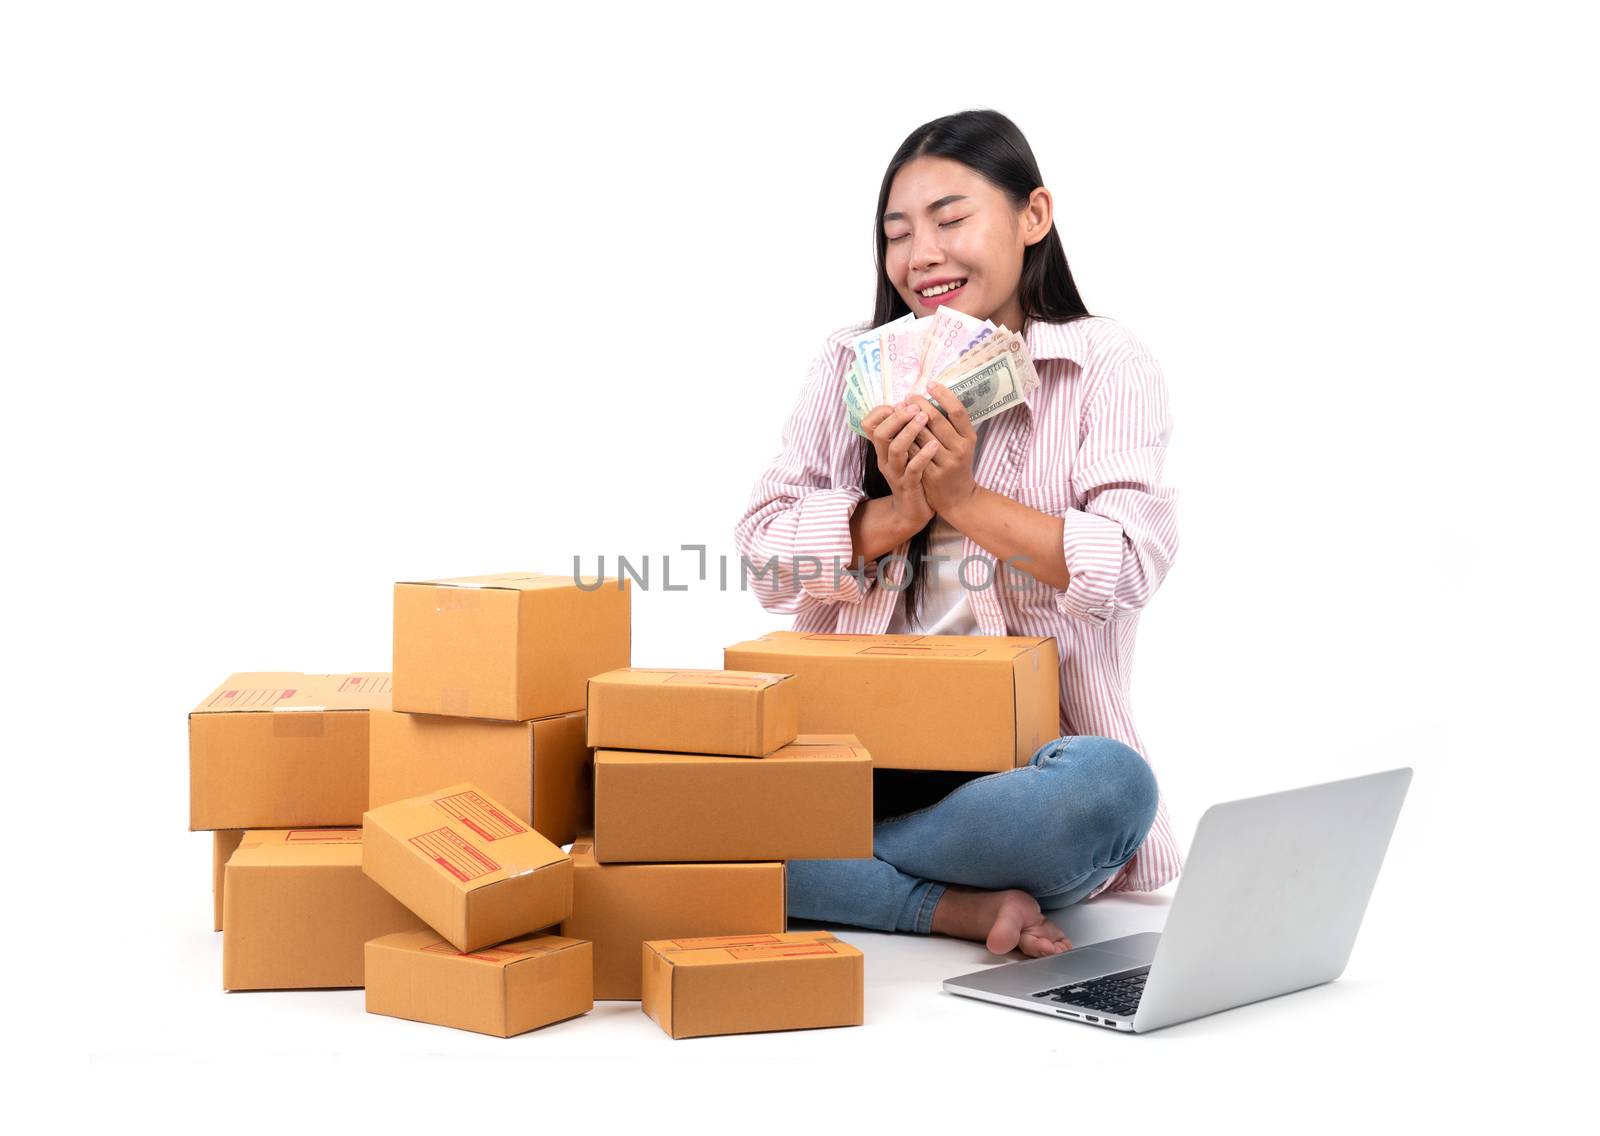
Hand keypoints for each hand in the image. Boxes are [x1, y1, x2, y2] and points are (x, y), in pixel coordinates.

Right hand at [861, 401, 936, 536]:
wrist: (912, 511)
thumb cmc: (912, 476)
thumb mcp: (904, 452)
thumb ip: (902, 433)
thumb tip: (911, 404)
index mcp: (883, 449)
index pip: (869, 424)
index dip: (882, 411)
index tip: (903, 403)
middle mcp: (885, 459)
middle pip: (881, 434)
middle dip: (898, 418)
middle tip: (916, 408)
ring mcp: (896, 473)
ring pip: (895, 449)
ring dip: (910, 432)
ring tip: (925, 419)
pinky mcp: (908, 486)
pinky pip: (912, 469)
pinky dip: (923, 456)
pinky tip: (934, 446)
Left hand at [907, 382, 978, 517]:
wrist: (958, 498)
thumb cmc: (958, 465)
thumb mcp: (962, 444)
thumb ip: (952, 425)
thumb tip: (934, 397)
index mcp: (969, 438)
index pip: (957, 410)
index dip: (943, 394)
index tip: (930, 384)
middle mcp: (960, 449)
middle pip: (937, 419)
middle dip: (920, 404)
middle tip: (908, 396)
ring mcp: (946, 463)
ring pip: (922, 435)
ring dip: (908, 419)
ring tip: (900, 408)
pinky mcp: (931, 475)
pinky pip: (913, 452)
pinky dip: (904, 439)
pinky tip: (897, 430)